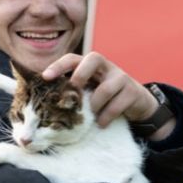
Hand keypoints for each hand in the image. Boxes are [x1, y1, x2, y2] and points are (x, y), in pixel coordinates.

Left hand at [42, 52, 165, 129]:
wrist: (138, 103)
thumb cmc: (106, 97)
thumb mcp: (90, 91)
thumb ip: (75, 92)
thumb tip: (48, 104)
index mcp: (91, 65)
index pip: (73, 58)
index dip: (59, 65)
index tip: (45, 77)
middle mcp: (106, 67)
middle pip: (93, 58)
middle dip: (81, 74)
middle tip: (74, 91)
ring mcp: (121, 77)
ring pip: (105, 88)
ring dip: (95, 105)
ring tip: (91, 115)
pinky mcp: (133, 91)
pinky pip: (116, 105)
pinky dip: (106, 117)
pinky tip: (101, 123)